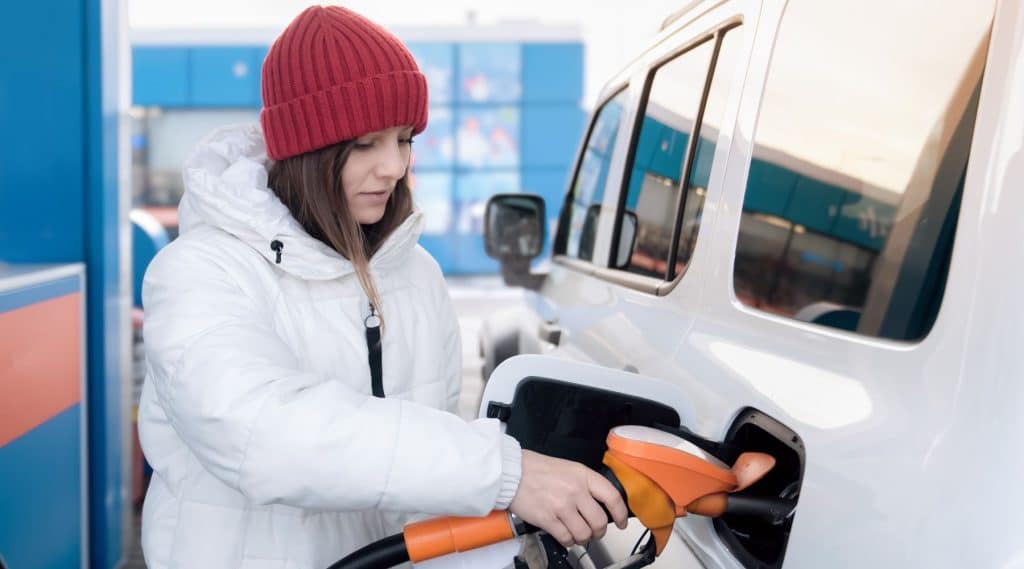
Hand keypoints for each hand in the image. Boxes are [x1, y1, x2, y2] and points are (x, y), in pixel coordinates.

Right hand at [509, 450, 628, 547]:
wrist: (512, 472)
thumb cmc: (536, 469)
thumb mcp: (568, 468)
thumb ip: (585, 483)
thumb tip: (599, 502)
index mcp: (583, 475)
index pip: (612, 497)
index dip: (621, 514)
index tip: (621, 522)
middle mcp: (575, 491)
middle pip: (600, 521)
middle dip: (599, 531)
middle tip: (595, 532)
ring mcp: (562, 506)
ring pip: (584, 534)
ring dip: (583, 538)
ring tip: (578, 534)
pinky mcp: (548, 519)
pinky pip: (566, 538)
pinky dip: (568, 541)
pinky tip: (565, 535)